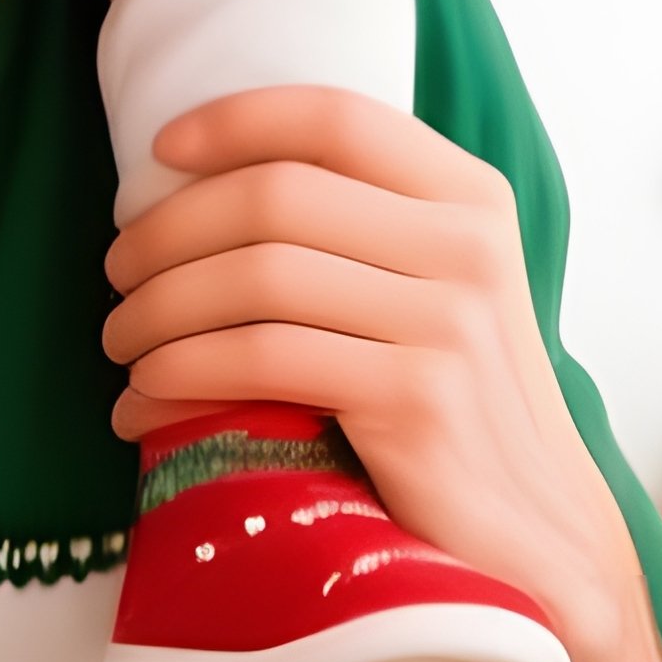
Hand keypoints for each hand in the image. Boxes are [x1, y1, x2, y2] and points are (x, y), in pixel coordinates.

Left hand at [101, 85, 647, 661]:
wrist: (542, 542)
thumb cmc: (468, 426)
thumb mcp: (446, 306)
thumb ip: (374, 241)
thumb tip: (215, 197)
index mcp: (475, 206)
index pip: (335, 119)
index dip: (233, 124)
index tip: (160, 157)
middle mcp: (469, 250)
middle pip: (276, 196)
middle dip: (169, 232)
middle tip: (119, 279)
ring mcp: (450, 322)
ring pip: (257, 275)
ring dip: (159, 309)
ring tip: (122, 345)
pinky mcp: (418, 398)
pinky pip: (261, 358)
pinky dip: (180, 374)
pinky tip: (146, 400)